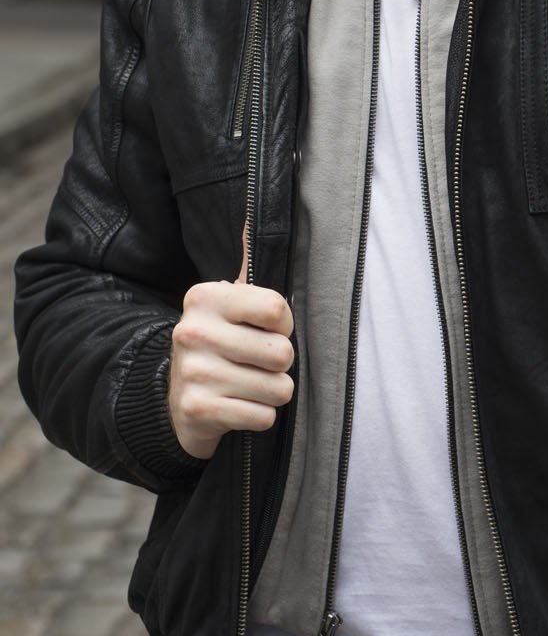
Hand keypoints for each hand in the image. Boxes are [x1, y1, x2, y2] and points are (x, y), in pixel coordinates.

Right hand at [167, 225, 294, 458]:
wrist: (176, 400)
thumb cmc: (219, 344)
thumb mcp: (229, 303)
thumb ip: (249, 265)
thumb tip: (255, 218)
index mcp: (205, 297)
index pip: (278, 308)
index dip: (284, 325)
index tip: (269, 329)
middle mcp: (193, 330)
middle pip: (282, 352)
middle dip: (280, 364)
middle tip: (257, 363)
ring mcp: (193, 372)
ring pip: (277, 388)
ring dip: (272, 393)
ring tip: (249, 385)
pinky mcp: (197, 410)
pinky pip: (262, 416)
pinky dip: (259, 416)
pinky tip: (239, 406)